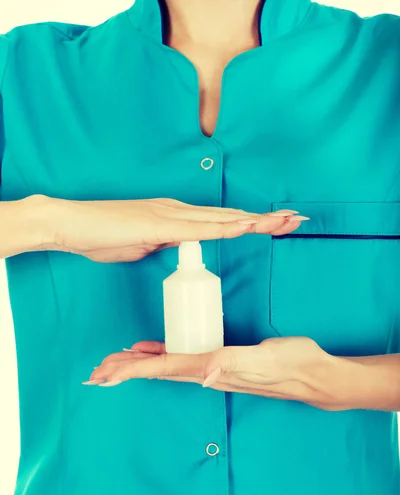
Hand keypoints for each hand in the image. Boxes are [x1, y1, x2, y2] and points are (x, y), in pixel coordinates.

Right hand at [42, 195, 307, 262]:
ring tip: (284, 221)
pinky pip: (200, 227)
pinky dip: (226, 227)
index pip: (219, 220)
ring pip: (222, 218)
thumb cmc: (101, 236)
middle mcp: (178, 210)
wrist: (71, 224)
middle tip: (296, 219)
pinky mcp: (159, 223)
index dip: (249, 221)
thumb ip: (162, 244)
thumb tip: (174, 248)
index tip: (275, 224)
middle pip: (229, 215)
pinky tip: (246, 226)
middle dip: (264, 218)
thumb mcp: (141, 246)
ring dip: (255, 219)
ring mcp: (170, 214)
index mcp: (175, 216)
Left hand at [84, 337, 344, 409]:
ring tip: (114, 362)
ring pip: (167, 366)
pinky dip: (162, 356)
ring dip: (139, 365)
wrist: (314, 375)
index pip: (164, 369)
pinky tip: (152, 350)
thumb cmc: (292, 364)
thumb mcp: (264, 359)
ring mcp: (214, 369)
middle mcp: (207, 373)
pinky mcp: (222, 361)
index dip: (133, 370)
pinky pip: (183, 358)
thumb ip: (235, 364)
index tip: (106, 373)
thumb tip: (205, 374)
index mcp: (211, 370)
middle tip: (96, 371)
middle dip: (126, 370)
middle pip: (157, 371)